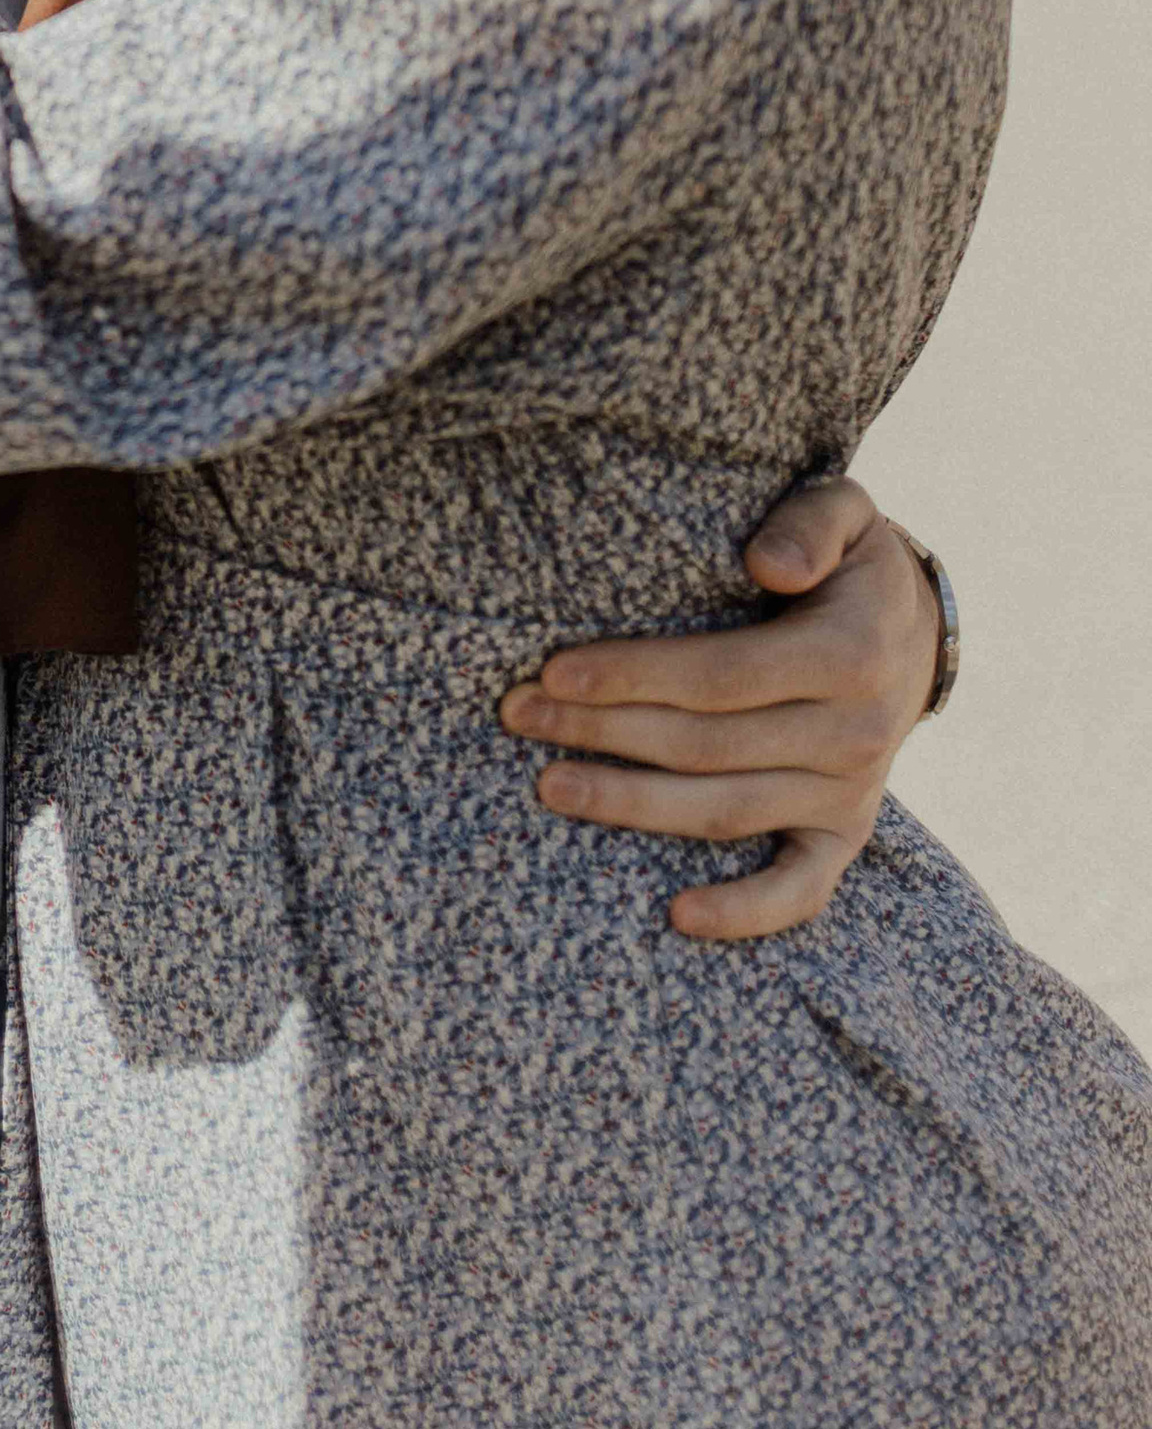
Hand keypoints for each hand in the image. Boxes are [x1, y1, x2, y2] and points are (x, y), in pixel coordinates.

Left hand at [497, 478, 937, 943]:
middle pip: (707, 745)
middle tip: (516, 716)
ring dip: (632, 806)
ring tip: (548, 785)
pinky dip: (745, 913)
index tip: (554, 672)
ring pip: (727, 812)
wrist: (910, 631)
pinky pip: (800, 890)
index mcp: (852, 654)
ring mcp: (852, 792)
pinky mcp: (845, 833)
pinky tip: (676, 915)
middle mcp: (856, 733)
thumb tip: (768, 563)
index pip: (722, 675)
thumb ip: (810, 524)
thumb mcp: (844, 513)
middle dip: (604, 732)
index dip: (635, 676)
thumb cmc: (849, 562)